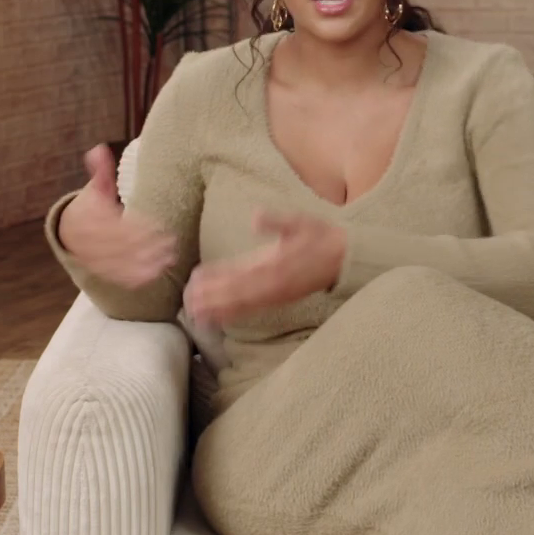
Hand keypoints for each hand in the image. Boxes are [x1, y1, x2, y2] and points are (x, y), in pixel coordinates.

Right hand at [56, 145, 176, 287]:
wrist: (69, 231)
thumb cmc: (91, 206)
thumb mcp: (96, 188)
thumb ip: (101, 171)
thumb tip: (98, 149)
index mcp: (92, 219)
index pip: (117, 225)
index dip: (138, 228)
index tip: (159, 228)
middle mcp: (92, 240)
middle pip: (121, 246)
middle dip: (147, 247)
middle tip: (172, 245)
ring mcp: (96, 258)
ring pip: (121, 263)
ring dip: (145, 263)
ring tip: (169, 259)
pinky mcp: (102, 270)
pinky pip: (118, 276)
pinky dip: (135, 277)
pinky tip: (155, 274)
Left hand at [182, 211, 346, 327]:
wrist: (346, 258)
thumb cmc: (321, 236)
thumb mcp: (301, 221)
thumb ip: (277, 221)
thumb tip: (255, 216)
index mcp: (274, 262)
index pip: (239, 272)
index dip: (216, 278)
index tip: (196, 279)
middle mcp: (272, 282)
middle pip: (236, 293)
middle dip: (211, 298)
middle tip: (187, 301)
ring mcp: (276, 294)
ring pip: (243, 305)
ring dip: (218, 310)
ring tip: (195, 314)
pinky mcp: (280, 299)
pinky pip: (254, 310)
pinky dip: (235, 314)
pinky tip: (219, 318)